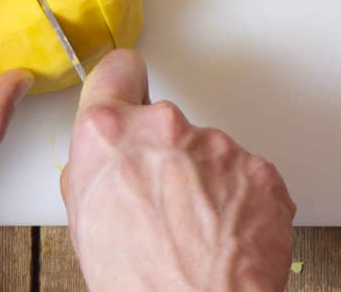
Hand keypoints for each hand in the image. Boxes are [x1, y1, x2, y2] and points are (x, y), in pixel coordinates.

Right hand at [61, 50, 295, 291]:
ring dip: (204, 180)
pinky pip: (245, 176)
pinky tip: (224, 236)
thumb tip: (107, 159)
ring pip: (207, 151)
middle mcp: (163, 127)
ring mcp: (216, 146)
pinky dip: (239, 201)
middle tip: (161, 201)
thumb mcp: (82, 218)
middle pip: (163, 120)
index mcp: (108, 133)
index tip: (130, 88)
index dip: (123, 84)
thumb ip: (94, 166)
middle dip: (164, 151)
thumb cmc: (138, 283)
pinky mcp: (259, 170)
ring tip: (195, 231)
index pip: (118, 70)